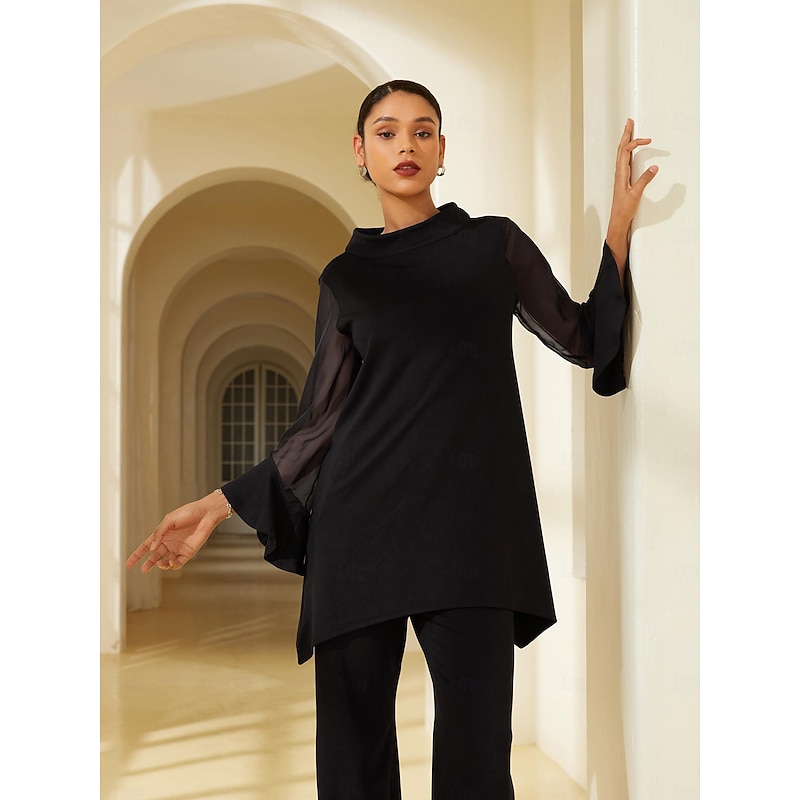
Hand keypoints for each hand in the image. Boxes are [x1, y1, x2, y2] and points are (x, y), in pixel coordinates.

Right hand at [125, 491, 229, 572]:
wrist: (206, 513)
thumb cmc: (188, 513)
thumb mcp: (169, 520)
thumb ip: (159, 533)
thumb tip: (151, 548)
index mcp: (162, 534)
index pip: (146, 546)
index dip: (137, 555)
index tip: (128, 564)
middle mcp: (169, 543)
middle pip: (154, 556)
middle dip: (148, 563)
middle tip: (143, 569)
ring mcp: (178, 549)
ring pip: (165, 561)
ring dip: (161, 564)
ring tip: (160, 563)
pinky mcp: (188, 553)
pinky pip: (178, 563)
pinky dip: (173, 565)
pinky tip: (171, 561)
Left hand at [606, 118, 657, 270]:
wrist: (618, 222)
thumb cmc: (624, 210)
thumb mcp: (636, 195)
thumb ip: (644, 181)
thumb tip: (653, 167)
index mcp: (621, 174)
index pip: (625, 152)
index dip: (636, 143)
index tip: (648, 140)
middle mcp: (619, 173)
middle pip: (621, 149)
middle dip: (626, 135)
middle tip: (630, 121)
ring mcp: (621, 176)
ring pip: (622, 154)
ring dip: (626, 141)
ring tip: (629, 130)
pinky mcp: (624, 180)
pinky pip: (625, 161)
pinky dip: (628, 152)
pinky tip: (631, 151)